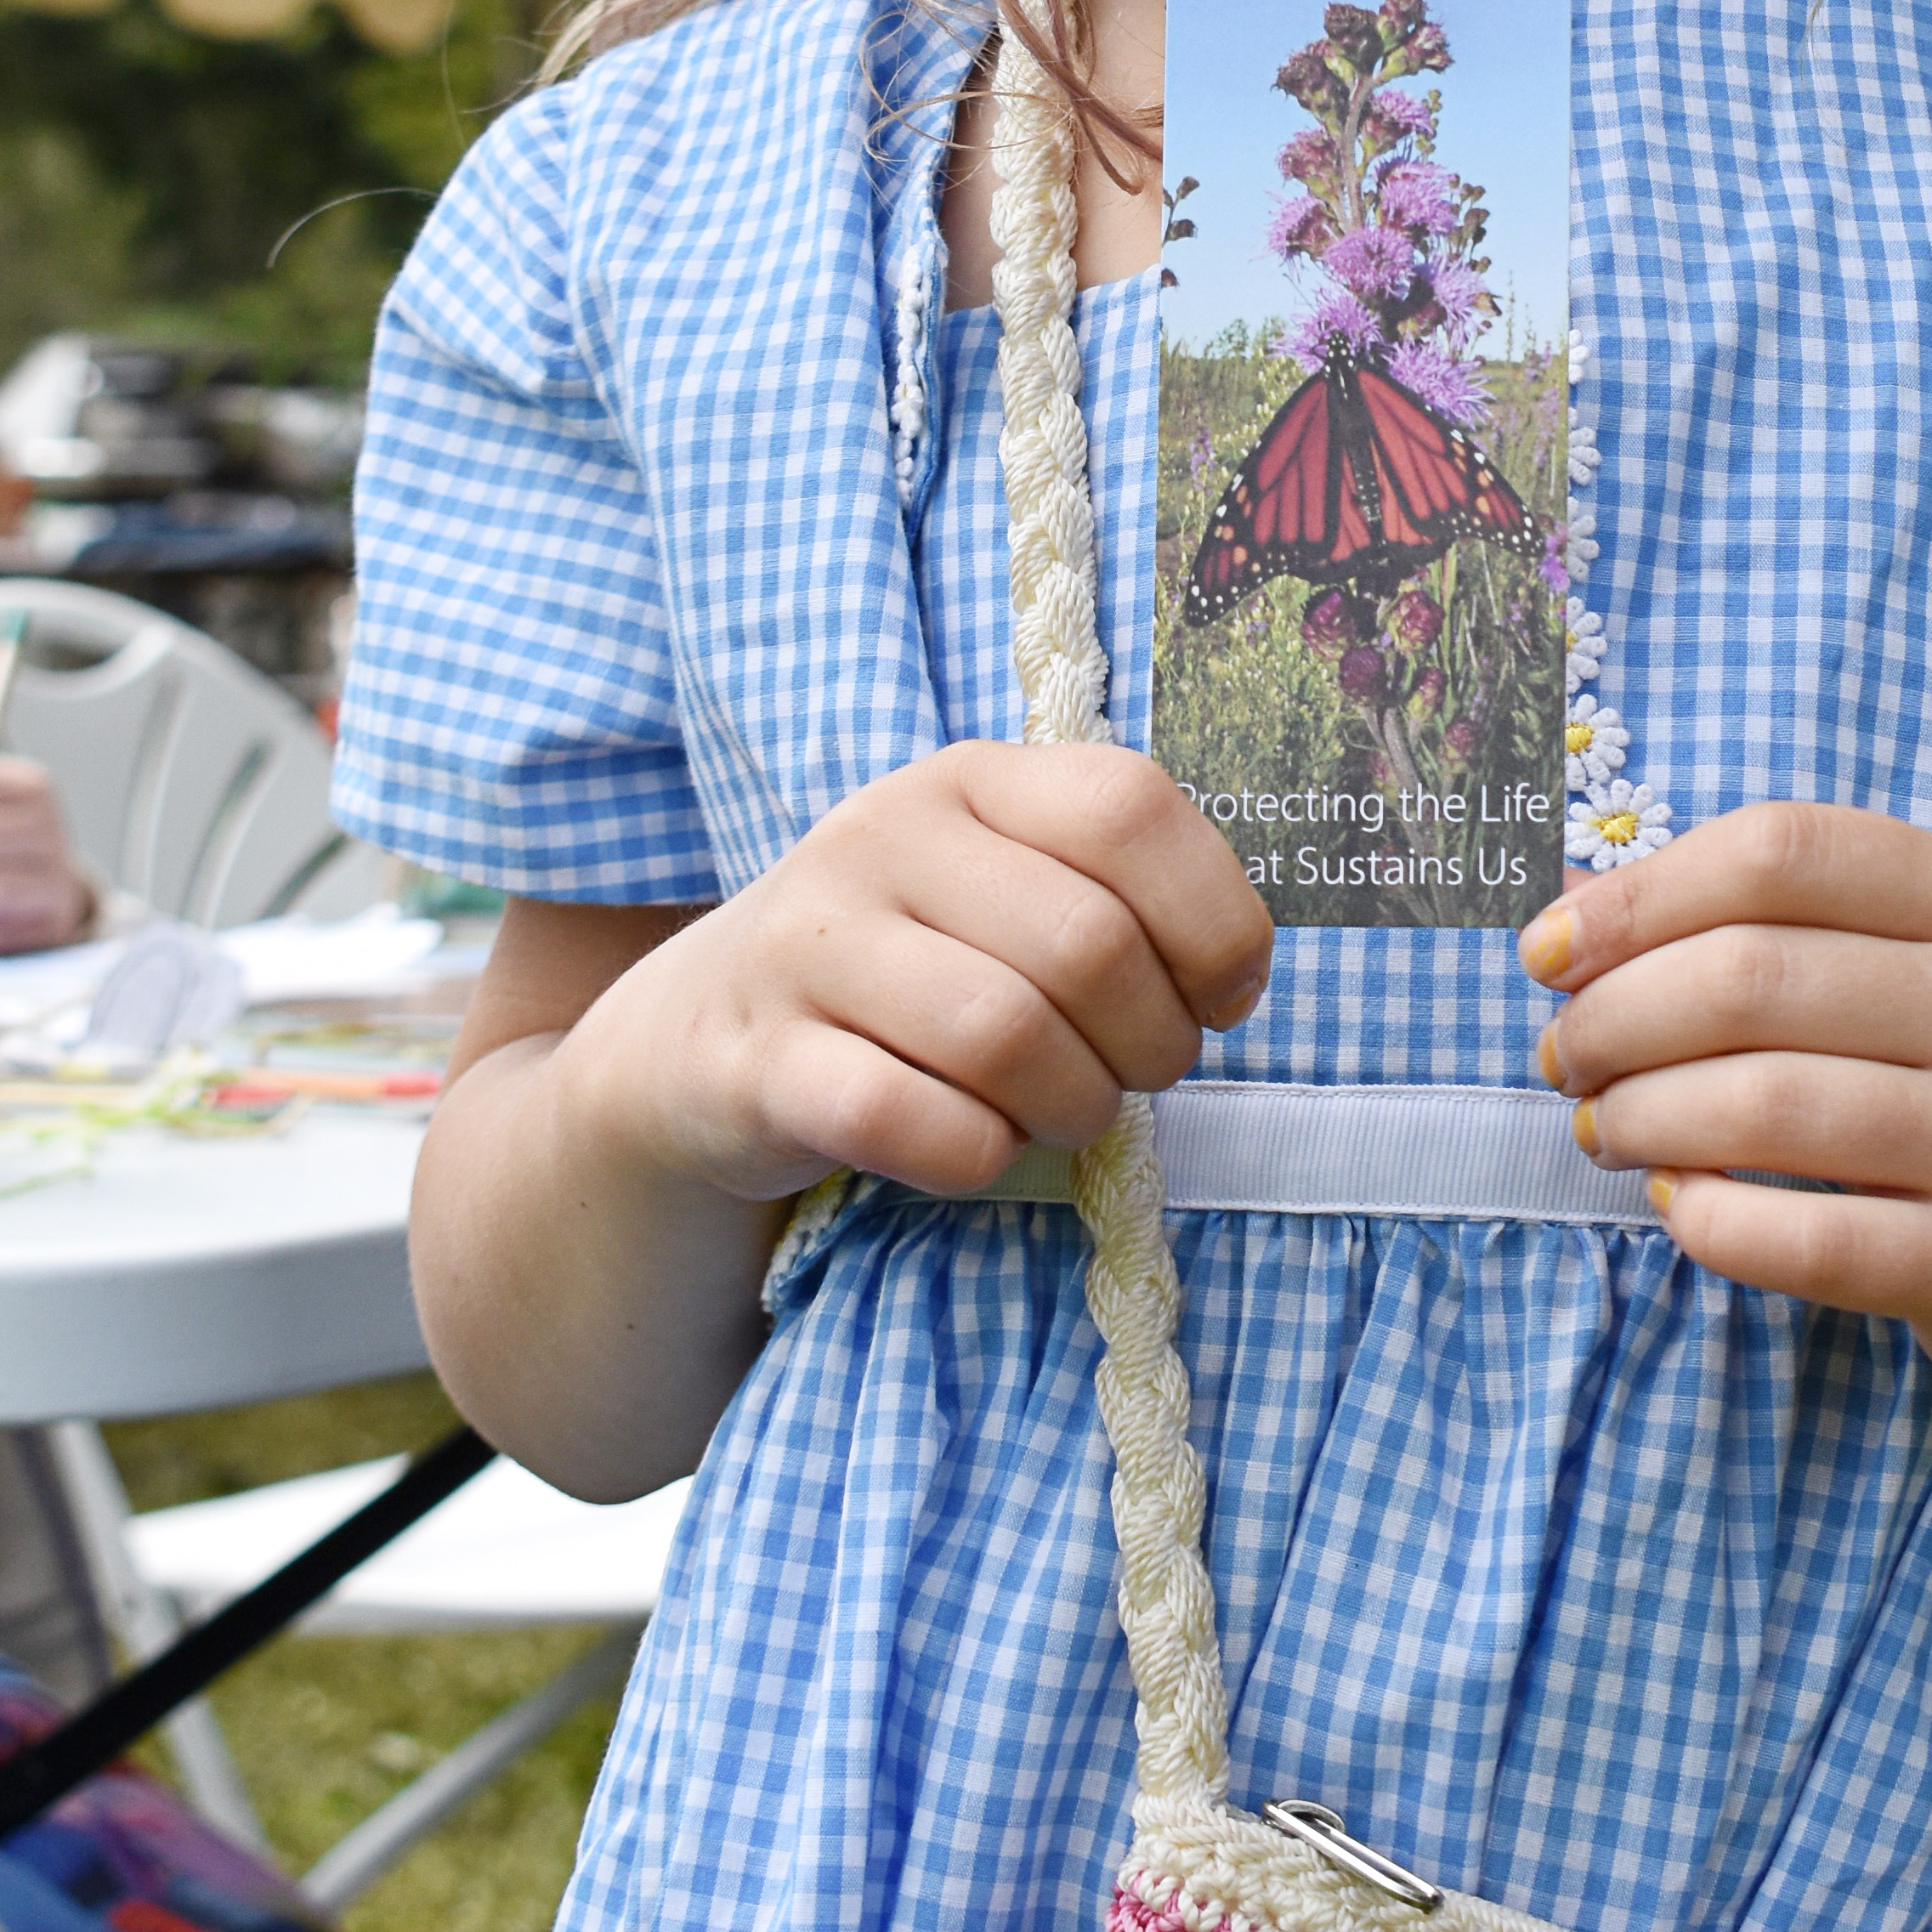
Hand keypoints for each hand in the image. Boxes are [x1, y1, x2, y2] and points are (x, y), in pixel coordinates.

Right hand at [573, 742, 1272, 1210]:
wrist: (696, 1039)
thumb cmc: (905, 966)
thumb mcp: (1001, 887)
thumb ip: (1115, 895)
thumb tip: (1235, 978)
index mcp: (969, 777)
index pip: (1132, 809)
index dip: (1213, 918)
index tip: (1220, 998)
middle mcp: (880, 836)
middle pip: (1088, 945)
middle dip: (1151, 1042)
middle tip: (1136, 1077)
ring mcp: (805, 946)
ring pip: (1005, 1035)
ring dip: (1073, 1106)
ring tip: (1065, 1115)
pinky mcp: (754, 1062)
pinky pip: (909, 1119)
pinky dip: (975, 1154)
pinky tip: (975, 1147)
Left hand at [1526, 803, 1931, 1407]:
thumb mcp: (1922, 965)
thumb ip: (1773, 925)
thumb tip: (1568, 902)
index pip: (1783, 852)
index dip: (1640, 892)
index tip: (1549, 947)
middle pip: (1752, 978)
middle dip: (1614, 1015)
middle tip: (1563, 1055)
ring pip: (1765, 1106)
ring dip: (1640, 1114)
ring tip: (1603, 1126)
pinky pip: (1806, 1242)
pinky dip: (1708, 1220)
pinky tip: (1677, 1204)